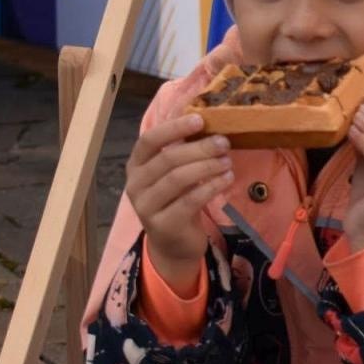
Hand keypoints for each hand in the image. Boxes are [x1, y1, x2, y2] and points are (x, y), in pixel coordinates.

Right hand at [125, 114, 230, 289]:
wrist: (173, 243)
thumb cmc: (176, 200)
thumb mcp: (174, 174)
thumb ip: (182, 152)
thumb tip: (210, 123)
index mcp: (136, 166)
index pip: (148, 140)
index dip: (173, 128)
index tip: (200, 119)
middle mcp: (136, 185)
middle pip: (168, 159)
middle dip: (199, 148)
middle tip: (224, 142)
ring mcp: (146, 206)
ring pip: (178, 179)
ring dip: (207, 167)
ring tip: (227, 161)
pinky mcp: (163, 224)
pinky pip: (189, 201)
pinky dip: (211, 187)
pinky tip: (226, 179)